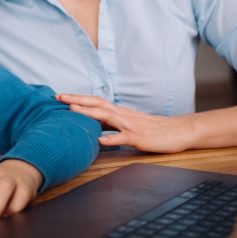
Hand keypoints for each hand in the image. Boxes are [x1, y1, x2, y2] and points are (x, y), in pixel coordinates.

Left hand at [56, 94, 193, 152]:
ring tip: (72, 111)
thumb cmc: (153, 129)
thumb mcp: (129, 124)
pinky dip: (111, 139)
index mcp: (120, 112)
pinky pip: (123, 138)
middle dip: (77, 100)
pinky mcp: (139, 138)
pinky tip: (100, 141)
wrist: (178, 131)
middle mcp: (123, 115)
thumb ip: (112, 123)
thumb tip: (94, 125)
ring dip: (89, 114)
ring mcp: (130, 126)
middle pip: (97, 104)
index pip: (95, 101)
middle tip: (58, 97)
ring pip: (107, 117)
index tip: (60, 96)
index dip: (78, 98)